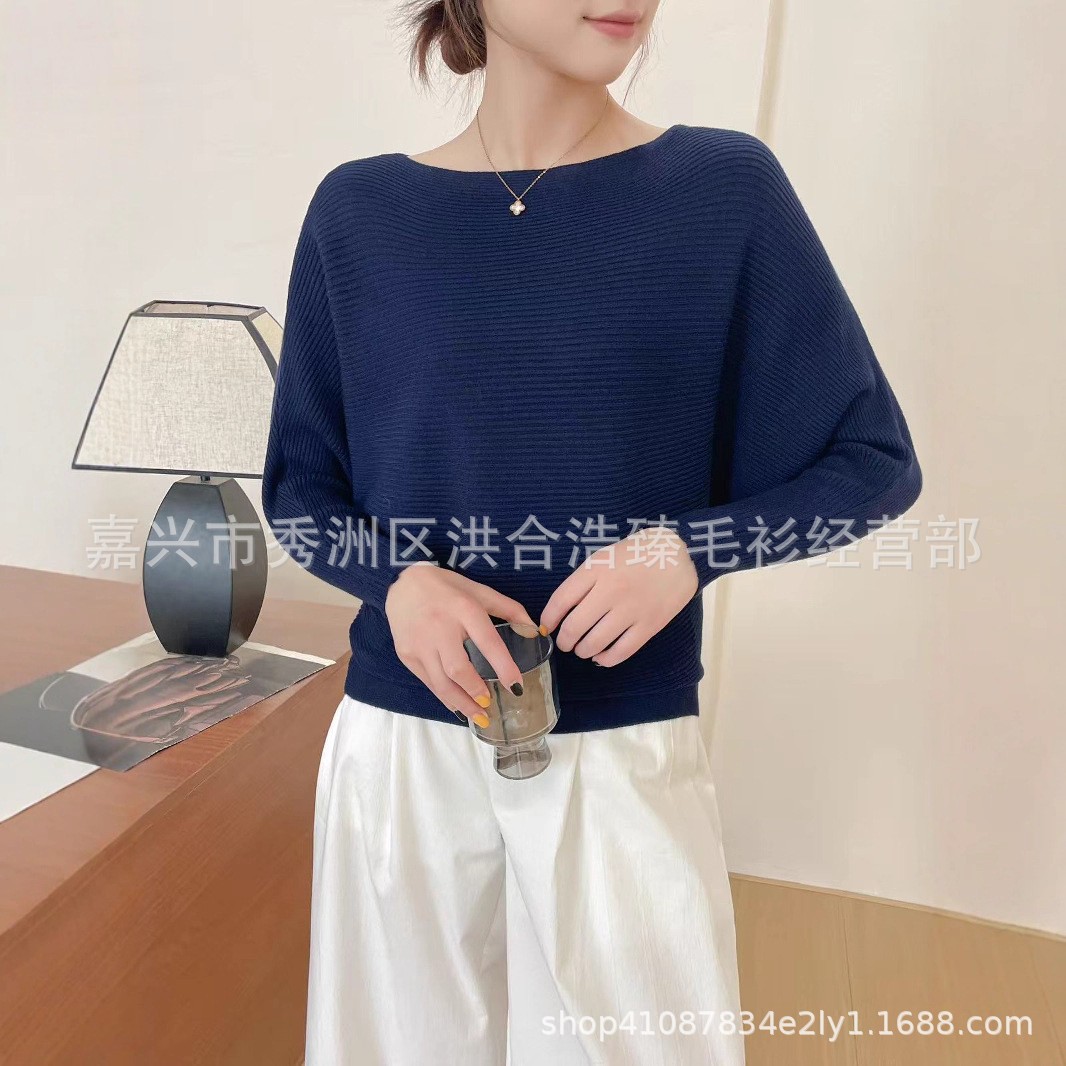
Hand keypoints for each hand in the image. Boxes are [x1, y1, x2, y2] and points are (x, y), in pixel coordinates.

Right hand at [384, 562, 537, 724]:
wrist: (404, 583)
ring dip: (461, 702)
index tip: (517, 686)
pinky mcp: (406, 654)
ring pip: (441, 682)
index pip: (487, 641)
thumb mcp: (479, 591)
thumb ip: (509, 609)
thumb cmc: (448, 588)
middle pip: (458, 668)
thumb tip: (536, 631)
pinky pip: (428, 682)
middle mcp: (440, 627)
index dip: (503, 666)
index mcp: (464, 609)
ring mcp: (420, 643)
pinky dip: (444, 697)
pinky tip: (457, 706)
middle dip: (476, 691)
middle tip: (490, 704)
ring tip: (479, 716)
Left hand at [539, 526, 698, 666]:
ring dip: (583, 651)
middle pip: (574, 627)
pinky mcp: (649, 625)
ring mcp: (631, 610)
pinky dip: (605, 659)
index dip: (549, 619)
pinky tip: (601, 657)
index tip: (547, 628)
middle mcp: (611, 591)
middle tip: (566, 643)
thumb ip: (582, 581)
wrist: (677, 556)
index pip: (561, 600)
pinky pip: (621, 652)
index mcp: (596, 570)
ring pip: (595, 643)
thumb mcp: (604, 558)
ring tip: (583, 649)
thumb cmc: (635, 555)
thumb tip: (559, 613)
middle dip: (564, 641)